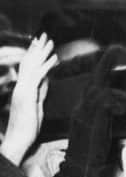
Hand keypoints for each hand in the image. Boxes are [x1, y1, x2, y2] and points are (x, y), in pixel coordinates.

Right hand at [1, 33, 56, 164]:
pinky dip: (46, 66)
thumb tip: (47, 80)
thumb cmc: (28, 128)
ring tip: (50, 41)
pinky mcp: (28, 96)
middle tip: (44, 36)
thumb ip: (41, 92)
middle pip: (28, 64)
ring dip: (42, 53)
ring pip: (32, 67)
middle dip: (36, 49)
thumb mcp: (37, 106)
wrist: (20, 140)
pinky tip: (54, 58)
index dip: (33, 55)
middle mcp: (21, 88)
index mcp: (22, 90)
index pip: (27, 68)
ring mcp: (23, 91)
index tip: (40, 44)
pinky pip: (38, 77)